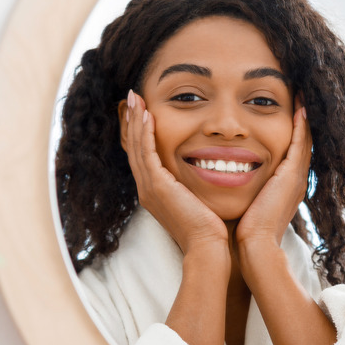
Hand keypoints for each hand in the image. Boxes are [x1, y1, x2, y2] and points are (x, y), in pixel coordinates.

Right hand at [123, 90, 227, 254]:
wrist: (208, 247)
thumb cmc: (210, 228)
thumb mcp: (198, 201)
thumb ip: (194, 185)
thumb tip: (207, 171)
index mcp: (156, 193)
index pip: (144, 156)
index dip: (141, 133)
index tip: (143, 111)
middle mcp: (147, 190)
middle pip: (134, 148)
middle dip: (133, 121)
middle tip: (133, 98)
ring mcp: (149, 189)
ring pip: (137, 147)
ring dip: (136, 121)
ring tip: (136, 99)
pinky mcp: (157, 187)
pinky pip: (147, 153)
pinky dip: (146, 133)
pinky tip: (148, 115)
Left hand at [236, 102, 311, 252]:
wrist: (254, 247)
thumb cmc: (244, 232)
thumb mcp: (246, 205)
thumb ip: (243, 192)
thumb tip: (226, 181)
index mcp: (285, 187)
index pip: (291, 153)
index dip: (291, 133)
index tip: (287, 113)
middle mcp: (295, 180)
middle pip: (302, 143)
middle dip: (300, 121)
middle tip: (299, 98)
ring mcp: (296, 178)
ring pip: (304, 140)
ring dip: (303, 117)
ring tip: (301, 96)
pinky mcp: (292, 176)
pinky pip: (300, 143)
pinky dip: (301, 125)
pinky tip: (299, 107)